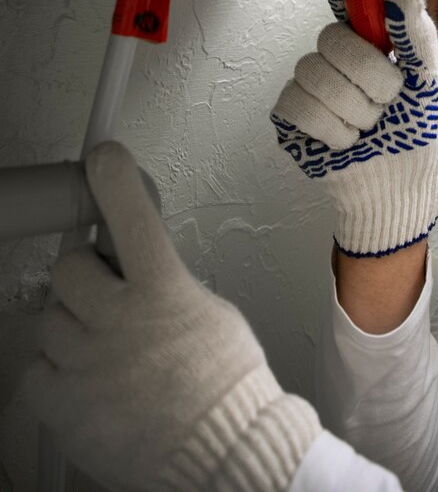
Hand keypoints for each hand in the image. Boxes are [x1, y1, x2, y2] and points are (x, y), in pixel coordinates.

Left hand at [24, 142, 319, 491]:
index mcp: (164, 289)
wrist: (224, 456)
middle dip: (84, 277)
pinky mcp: (65, 404)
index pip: (130, 212)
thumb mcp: (209, 312)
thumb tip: (141, 267)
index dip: (113, 176)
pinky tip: (84, 380)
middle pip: (68, 267)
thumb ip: (168, 283)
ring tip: (102, 350)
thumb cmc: (226, 388)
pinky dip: (54, 372)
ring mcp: (88, 361)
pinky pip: (35, 369)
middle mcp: (120, 319)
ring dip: (71, 327)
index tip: (104, 157)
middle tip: (104, 295)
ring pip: (48, 318)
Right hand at [270, 0, 437, 256]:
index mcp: (368, 40)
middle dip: (369, 74)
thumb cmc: (414, 132)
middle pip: (332, 38)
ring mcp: (309, 84)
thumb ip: (415, 34)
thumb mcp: (428, 79)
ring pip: (316, 73)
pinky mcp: (291, 115)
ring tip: (369, 124)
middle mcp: (335, 57)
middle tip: (387, 98)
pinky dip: (333, 128)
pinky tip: (346, 139)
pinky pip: (299, 103)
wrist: (397, 188)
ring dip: (355, 108)